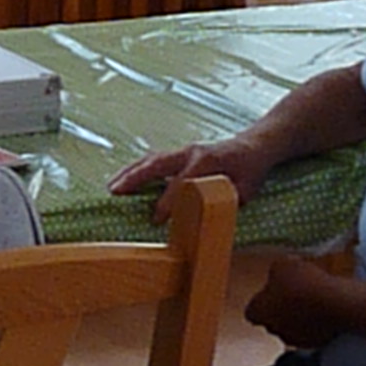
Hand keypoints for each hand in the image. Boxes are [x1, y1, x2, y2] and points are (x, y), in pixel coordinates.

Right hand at [107, 136, 273, 219]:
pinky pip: (153, 160)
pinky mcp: (178, 154)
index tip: (156, 220)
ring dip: (129, 172)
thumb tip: (209, 215)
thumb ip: (226, 200)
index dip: (168, 202)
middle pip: (156, 164)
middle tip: (115, 192)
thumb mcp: (246, 189)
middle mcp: (191, 152)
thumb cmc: (250, 170)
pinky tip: (123, 180)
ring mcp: (183, 151)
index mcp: (207, 161)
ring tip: (112, 187)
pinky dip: (136, 170)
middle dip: (135, 178)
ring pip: (151, 160)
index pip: (182, 183)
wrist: (254, 146)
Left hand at [243, 255, 341, 349]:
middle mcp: (274, 330)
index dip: (261, 300)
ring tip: (312, 297)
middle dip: (280, 308)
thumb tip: (279, 273)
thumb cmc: (302, 283)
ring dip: (300, 316)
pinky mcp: (318, 343)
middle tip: (293, 291)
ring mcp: (296, 339)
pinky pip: (313, 332)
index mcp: (258, 312)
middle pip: (273, 320)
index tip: (271, 289)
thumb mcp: (282, 265)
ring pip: (294, 327)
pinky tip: (325, 306)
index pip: (251, 311)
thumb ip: (276, 271)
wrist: (335, 303)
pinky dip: (317, 322)